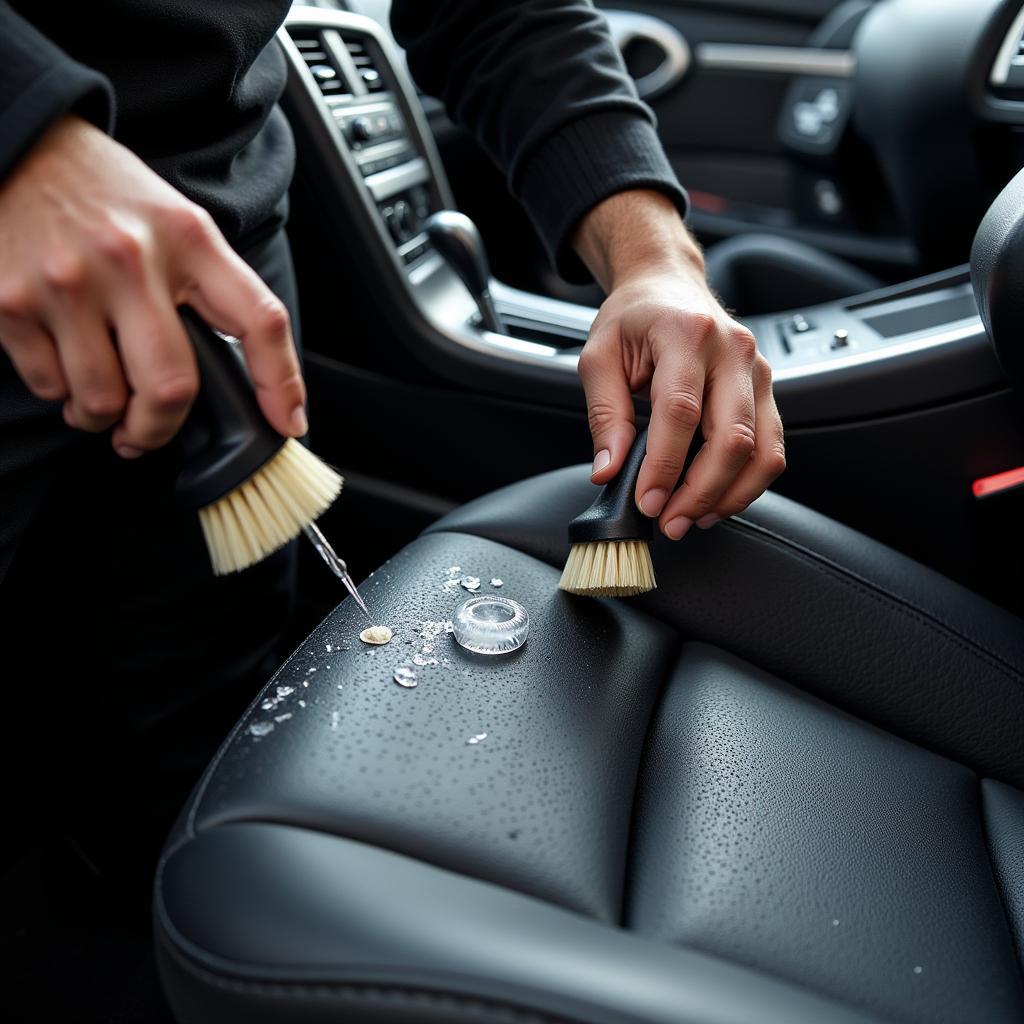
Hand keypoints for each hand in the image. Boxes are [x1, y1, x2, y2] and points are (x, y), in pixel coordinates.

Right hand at [0, 116, 306, 457]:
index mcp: (188, 239)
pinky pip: (48, 385)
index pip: (259, 320)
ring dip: (104, 419)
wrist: (16, 144)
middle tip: (148, 432)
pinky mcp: (9, 301)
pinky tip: (64, 364)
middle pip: (170, 387)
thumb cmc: (105, 193)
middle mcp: (130, 260)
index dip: (282, 382)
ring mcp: (67, 282)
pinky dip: (60, 393)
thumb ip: (211, 288)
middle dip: (160, 429)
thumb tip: (245, 374)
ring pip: (102, 400)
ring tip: (101, 402)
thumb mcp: (176, 223)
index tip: (288, 422)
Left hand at [573, 190, 784, 539]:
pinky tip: (715, 499)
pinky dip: (746, 483)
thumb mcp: (599, 357)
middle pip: (732, 438)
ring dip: (730, 496)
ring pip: (763, 451)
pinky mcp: (768, 391)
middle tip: (670, 522)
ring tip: (693, 519)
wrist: (668, 284)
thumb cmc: (634, 318)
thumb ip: (604, 415)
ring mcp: (759, 371)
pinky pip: (771, 448)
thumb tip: (607, 470)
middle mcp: (733, 351)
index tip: (646, 502)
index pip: (681, 413)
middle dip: (701, 493)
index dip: (664, 466)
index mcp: (687, 334)